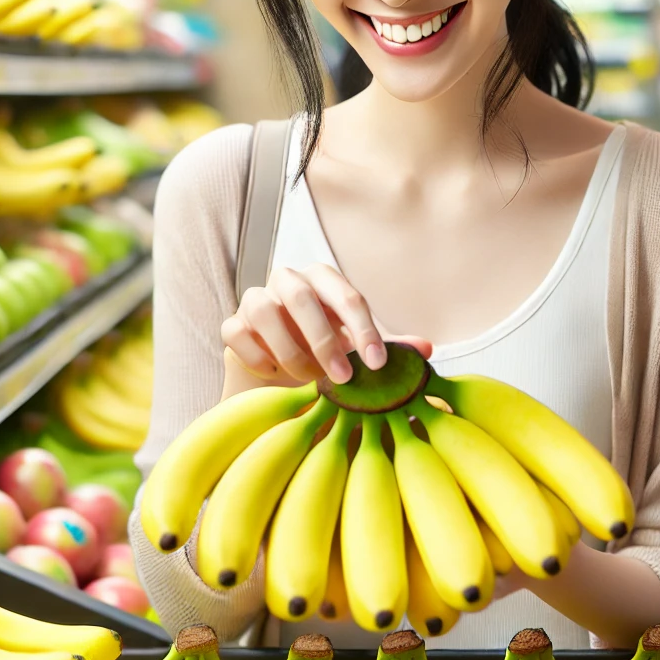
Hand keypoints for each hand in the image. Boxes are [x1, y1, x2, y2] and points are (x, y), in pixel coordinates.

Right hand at [220, 263, 432, 395]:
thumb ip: (390, 349)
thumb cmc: (327, 355)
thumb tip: (427, 349)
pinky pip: (235, 332)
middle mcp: (288, 282)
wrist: (281, 378)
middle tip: (342, 379)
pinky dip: (257, 356)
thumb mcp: (359, 353)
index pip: (347, 295)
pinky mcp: (232, 326)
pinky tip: (273, 375)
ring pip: (264, 309)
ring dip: (289, 350)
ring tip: (308, 379)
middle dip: (324, 340)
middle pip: (301, 295)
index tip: (378, 365)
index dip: (365, 329)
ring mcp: (255, 301)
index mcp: (324, 281)